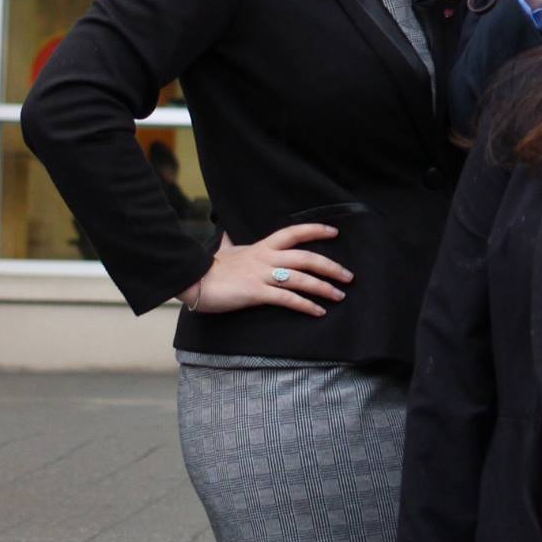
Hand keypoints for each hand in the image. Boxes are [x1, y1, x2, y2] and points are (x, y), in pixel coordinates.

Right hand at [178, 225, 353, 317]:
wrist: (193, 280)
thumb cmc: (209, 268)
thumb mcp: (224, 250)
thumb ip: (230, 242)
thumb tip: (226, 231)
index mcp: (262, 247)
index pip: (293, 233)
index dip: (315, 230)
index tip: (334, 232)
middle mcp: (266, 258)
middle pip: (306, 257)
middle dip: (330, 266)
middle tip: (348, 276)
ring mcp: (262, 275)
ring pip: (301, 279)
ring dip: (324, 288)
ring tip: (339, 296)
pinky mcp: (257, 293)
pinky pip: (287, 299)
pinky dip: (305, 305)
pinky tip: (318, 311)